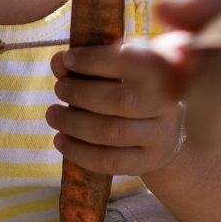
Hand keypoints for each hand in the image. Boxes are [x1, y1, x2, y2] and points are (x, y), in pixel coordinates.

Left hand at [46, 40, 186, 175]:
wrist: (166, 127)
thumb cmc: (134, 86)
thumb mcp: (120, 66)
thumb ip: (89, 61)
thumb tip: (58, 63)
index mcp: (161, 70)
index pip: (128, 61)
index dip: (93, 60)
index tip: (67, 59)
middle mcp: (167, 104)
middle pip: (120, 101)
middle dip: (80, 94)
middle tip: (59, 89)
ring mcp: (160, 136)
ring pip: (113, 132)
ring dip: (74, 124)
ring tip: (53, 115)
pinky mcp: (148, 161)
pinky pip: (111, 162)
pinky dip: (80, 152)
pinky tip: (61, 141)